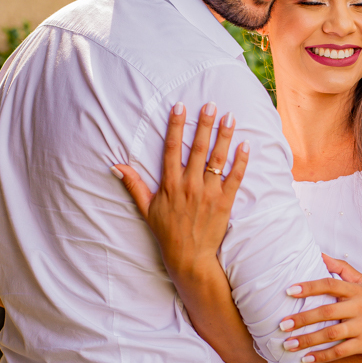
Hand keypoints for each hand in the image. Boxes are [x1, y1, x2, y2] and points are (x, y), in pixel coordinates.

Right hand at [112, 102, 247, 277]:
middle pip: (198, 149)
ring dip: (224, 137)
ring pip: (217, 160)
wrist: (189, 258)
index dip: (176, 126)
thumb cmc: (167, 232)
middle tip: (211, 104)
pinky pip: (234, 178)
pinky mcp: (224, 203)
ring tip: (230, 117)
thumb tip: (115, 166)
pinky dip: (241, 161)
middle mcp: (189, 186)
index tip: (180, 107)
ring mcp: (208, 194)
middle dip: (205, 125)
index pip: (172, 149)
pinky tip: (245, 144)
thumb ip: (134, 184)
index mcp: (170, 185)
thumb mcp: (146, 208)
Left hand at [279, 254, 361, 362]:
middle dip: (302, 318)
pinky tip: (306, 359)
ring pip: (331, 334)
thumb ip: (341, 268)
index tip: (289, 291)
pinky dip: (322, 356)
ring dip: (308, 340)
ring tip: (288, 344)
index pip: (329, 284)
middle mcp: (359, 307)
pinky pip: (340, 351)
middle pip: (327, 312)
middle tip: (282, 324)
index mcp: (355, 290)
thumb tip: (319, 254)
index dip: (309, 287)